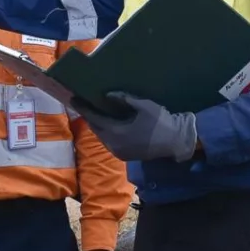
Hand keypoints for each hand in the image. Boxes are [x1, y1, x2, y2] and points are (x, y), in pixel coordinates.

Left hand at [80, 96, 198, 163]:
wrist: (176, 142)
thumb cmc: (161, 122)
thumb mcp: (144, 106)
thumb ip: (124, 99)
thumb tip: (107, 95)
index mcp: (117, 133)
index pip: (95, 119)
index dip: (83, 108)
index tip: (73, 98)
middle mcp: (114, 145)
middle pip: (96, 128)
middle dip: (89, 116)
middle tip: (83, 103)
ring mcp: (119, 152)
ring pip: (102, 136)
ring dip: (98, 124)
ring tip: (93, 111)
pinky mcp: (124, 155)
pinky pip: (109, 142)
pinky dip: (106, 132)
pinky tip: (107, 123)